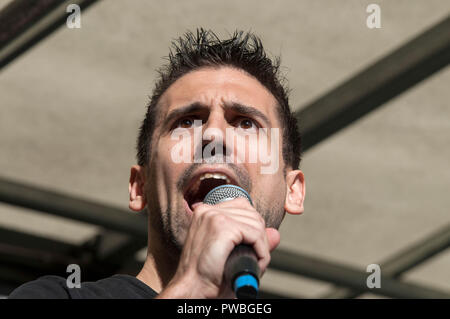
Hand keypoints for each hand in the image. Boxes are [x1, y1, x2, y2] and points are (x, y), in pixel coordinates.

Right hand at [157, 197, 279, 298]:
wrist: (192, 288)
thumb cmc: (206, 275)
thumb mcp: (231, 253)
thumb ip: (253, 241)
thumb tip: (275, 233)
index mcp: (206, 212)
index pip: (242, 206)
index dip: (253, 227)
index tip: (252, 246)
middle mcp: (208, 210)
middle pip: (252, 214)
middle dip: (260, 238)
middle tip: (256, 259)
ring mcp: (215, 216)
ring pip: (256, 224)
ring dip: (262, 247)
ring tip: (255, 264)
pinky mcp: (223, 227)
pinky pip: (256, 235)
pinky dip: (262, 252)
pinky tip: (256, 264)